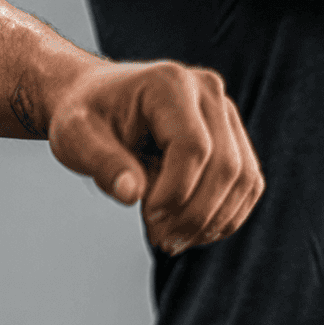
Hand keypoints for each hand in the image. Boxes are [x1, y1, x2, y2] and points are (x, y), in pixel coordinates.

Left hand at [43, 57, 261, 252]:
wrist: (98, 100)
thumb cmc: (86, 116)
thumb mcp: (75, 137)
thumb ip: (102, 162)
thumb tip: (132, 194)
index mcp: (169, 83)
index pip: (193, 147)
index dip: (175, 192)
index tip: (146, 216)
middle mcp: (207, 90)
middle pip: (226, 165)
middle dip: (195, 214)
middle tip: (161, 240)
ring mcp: (225, 112)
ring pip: (245, 179)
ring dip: (213, 221)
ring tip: (173, 239)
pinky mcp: (233, 135)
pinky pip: (247, 184)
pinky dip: (225, 216)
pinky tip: (190, 231)